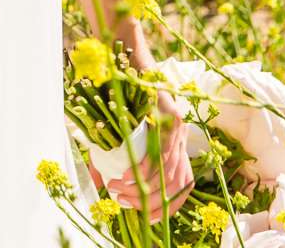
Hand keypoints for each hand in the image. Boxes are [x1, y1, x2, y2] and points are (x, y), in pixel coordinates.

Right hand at [84, 86, 195, 222]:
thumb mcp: (122, 135)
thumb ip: (115, 160)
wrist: (127, 65)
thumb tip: (100, 186)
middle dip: (150, 201)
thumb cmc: (122, 100)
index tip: (150, 218)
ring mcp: (178, 128)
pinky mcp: (170, 117)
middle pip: (176, 184)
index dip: (171, 207)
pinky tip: (127, 175)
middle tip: (123, 203)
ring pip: (168, 172)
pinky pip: (160, 152)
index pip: (184, 186)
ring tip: (118, 189)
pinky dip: (144, 168)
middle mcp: (182, 137)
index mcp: (176, 144)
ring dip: (142, 187)